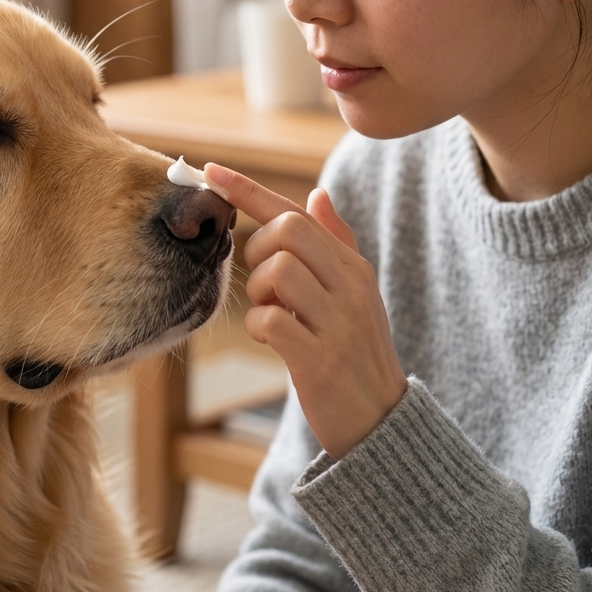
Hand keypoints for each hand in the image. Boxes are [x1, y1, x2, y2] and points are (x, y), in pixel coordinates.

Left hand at [204, 163, 407, 459]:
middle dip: (257, 249)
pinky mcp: (320, 360)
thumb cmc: (355, 350)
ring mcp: (338, 322)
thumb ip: (335, 243)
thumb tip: (317, 193)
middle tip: (263, 283)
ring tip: (272, 314)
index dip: (248, 189)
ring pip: (277, 269)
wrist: (382, 421)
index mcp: (352, 265)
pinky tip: (271, 339)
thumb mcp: (355, 293)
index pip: (297, 212)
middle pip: (286, 230)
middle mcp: (349, 285)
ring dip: (259, 291)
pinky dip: (259, 326)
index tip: (209, 171)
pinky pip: (271, 320)